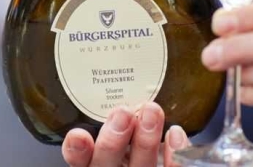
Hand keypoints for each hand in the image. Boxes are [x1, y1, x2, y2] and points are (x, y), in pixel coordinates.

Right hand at [62, 102, 188, 166]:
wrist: (150, 158)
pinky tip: (175, 132)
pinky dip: (175, 153)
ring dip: (145, 140)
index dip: (77, 150)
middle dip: (113, 142)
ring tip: (152, 110)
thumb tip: (118, 93)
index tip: (79, 134)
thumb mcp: (113, 134)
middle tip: (122, 113)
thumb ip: (111, 117)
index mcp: (97, 162)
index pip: (80, 161)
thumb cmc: (131, 142)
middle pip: (107, 166)